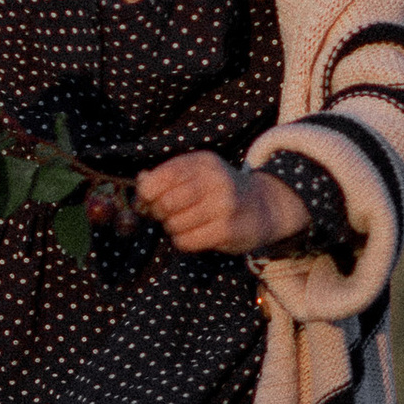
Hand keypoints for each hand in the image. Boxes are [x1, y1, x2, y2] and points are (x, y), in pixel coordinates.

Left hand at [132, 153, 310, 256]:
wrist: (263, 207)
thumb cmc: (219, 191)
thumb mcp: (197, 173)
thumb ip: (166, 175)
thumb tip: (140, 182)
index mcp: (202, 162)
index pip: (160, 178)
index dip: (146, 194)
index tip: (148, 201)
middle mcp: (214, 179)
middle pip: (165, 203)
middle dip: (160, 213)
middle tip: (169, 215)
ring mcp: (223, 205)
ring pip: (174, 224)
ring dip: (173, 229)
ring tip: (187, 224)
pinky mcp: (227, 230)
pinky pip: (186, 241)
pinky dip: (184, 241)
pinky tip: (196, 235)